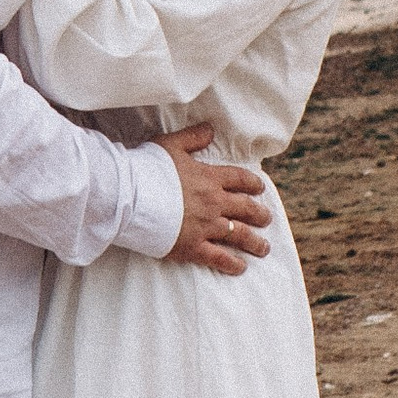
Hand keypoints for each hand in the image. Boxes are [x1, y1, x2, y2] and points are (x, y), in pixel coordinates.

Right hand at [160, 123, 272, 274]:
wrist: (130, 196)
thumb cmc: (147, 168)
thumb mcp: (171, 145)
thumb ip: (192, 137)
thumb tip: (210, 129)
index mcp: (209, 178)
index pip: (240, 180)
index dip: (253, 184)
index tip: (261, 188)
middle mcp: (213, 202)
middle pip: (245, 209)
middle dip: (259, 214)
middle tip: (266, 219)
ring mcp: (205, 226)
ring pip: (238, 235)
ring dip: (254, 242)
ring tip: (263, 248)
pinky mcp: (192, 247)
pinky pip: (219, 258)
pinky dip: (232, 264)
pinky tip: (240, 267)